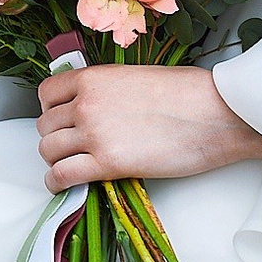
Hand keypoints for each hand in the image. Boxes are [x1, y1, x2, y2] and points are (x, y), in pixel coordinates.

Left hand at [36, 65, 261, 193]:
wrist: (216, 113)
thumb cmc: (189, 93)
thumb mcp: (138, 77)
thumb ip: (108, 90)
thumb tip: (98, 107)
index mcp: (94, 78)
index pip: (47, 94)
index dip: (51, 109)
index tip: (62, 119)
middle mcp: (86, 104)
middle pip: (46, 125)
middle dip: (55, 137)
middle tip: (71, 145)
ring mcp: (94, 134)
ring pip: (48, 150)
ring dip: (56, 160)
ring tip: (71, 165)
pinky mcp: (107, 164)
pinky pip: (61, 175)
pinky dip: (57, 183)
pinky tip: (64, 185)